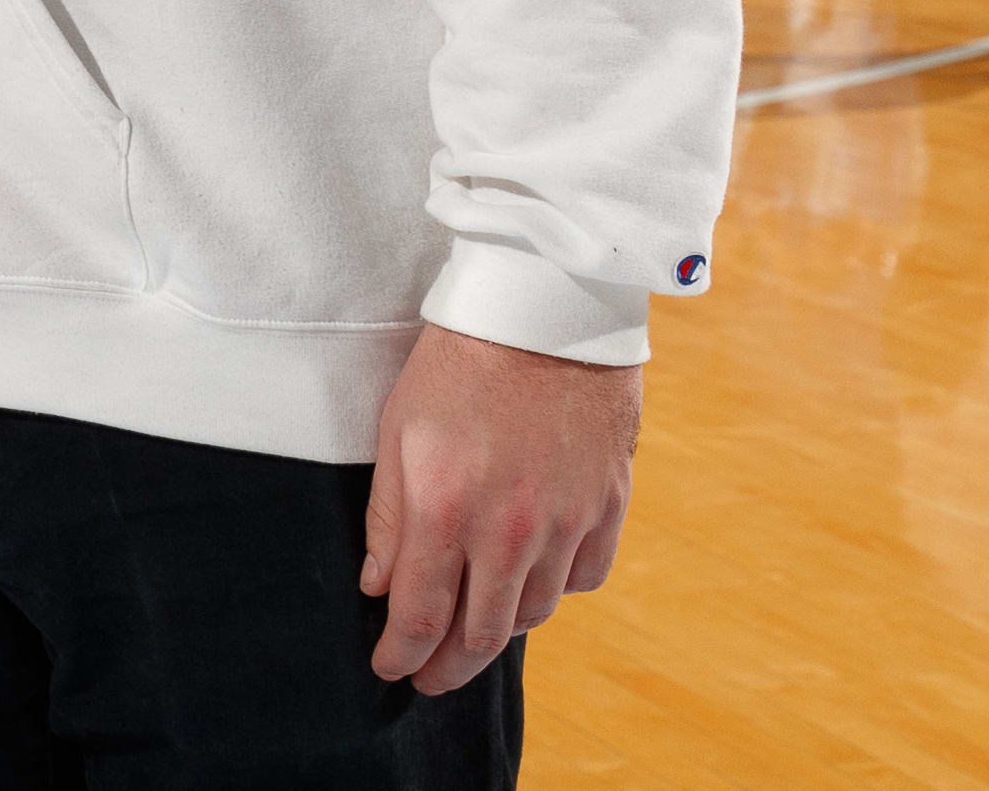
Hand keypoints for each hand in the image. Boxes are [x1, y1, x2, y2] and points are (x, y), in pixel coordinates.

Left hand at [359, 326, 638, 693]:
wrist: (546, 311)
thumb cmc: (458, 363)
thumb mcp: (398, 431)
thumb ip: (389, 518)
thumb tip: (379, 587)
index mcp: (448, 509)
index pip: (422, 614)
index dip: (403, 654)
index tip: (389, 669)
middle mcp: (512, 529)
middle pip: (483, 632)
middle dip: (450, 666)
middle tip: (430, 678)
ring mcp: (568, 521)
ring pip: (536, 612)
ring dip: (501, 631)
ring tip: (475, 632)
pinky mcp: (608, 506)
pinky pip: (584, 577)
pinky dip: (557, 590)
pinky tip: (533, 582)